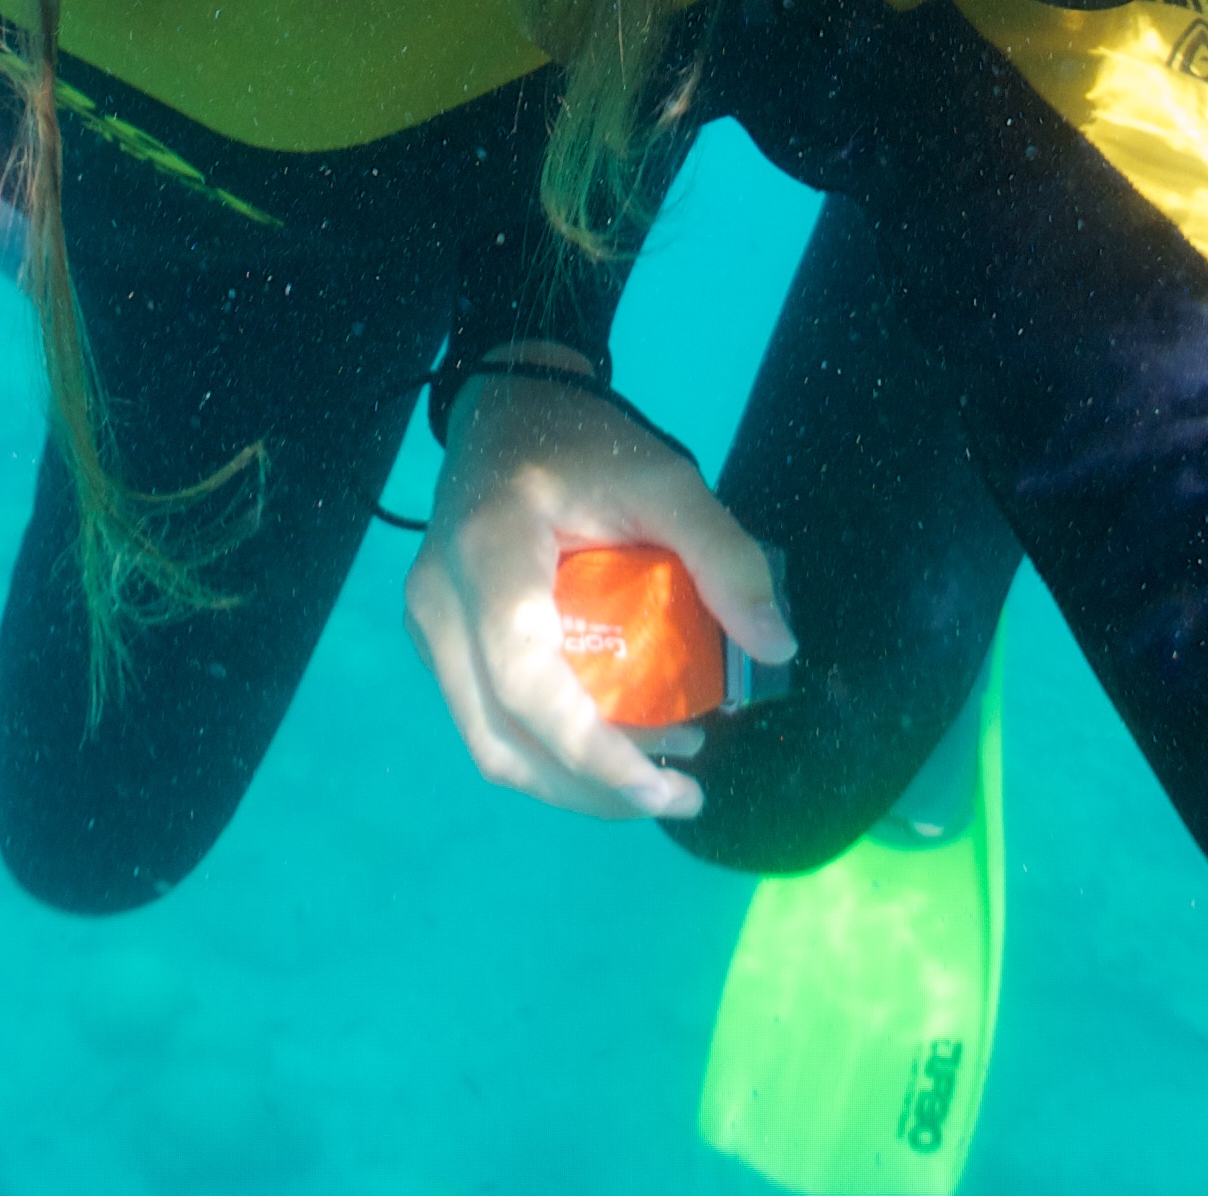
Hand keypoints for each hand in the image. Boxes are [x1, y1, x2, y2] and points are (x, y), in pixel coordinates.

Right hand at [403, 367, 795, 821]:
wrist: (509, 412)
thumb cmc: (589, 445)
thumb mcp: (667, 481)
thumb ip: (724, 556)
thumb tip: (776, 649)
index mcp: (489, 552)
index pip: (527, 681)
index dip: (594, 754)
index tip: (669, 786)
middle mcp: (439, 601)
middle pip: (501, 739)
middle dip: (594, 790)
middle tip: (682, 794)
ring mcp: (430, 628)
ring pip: (491, 746)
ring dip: (575, 782)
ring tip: (661, 775)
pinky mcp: (440, 645)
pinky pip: (490, 722)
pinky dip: (555, 753)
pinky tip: (621, 744)